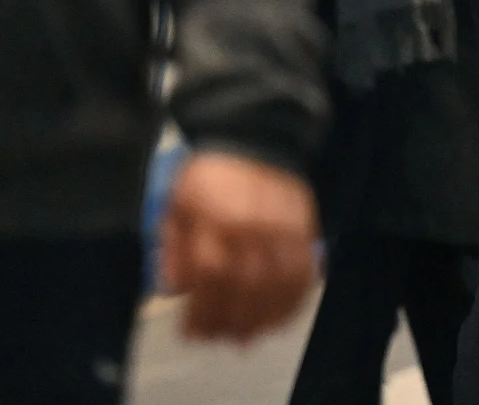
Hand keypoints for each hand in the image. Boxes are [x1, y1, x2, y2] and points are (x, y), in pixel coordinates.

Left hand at [160, 151, 318, 342]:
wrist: (256, 138)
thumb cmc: (210, 176)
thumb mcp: (177, 204)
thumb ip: (173, 246)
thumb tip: (174, 289)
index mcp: (214, 216)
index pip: (209, 275)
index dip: (201, 310)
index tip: (191, 333)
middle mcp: (251, 224)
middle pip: (245, 286)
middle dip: (230, 321)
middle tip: (220, 340)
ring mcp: (282, 227)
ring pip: (277, 284)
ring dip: (262, 318)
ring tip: (248, 337)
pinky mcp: (305, 228)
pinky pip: (304, 271)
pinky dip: (294, 300)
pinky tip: (280, 318)